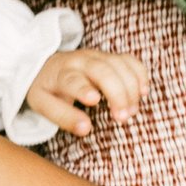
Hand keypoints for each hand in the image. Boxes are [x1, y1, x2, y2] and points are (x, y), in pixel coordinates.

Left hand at [24, 43, 148, 136]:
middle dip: (117, 93)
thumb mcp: (42, 104)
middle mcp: (80, 61)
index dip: (83, 89)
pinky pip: (129, 60)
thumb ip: (63, 117)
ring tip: (132, 111)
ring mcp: (97, 56)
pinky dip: (139, 74)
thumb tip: (86, 129)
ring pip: (119, 64)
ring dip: (130, 87)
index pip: (72, 80)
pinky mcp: (109, 56)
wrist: (46, 65)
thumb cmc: (46, 89)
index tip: (94, 100)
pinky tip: (143, 92)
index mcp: (60, 73)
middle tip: (123, 117)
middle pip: (103, 70)